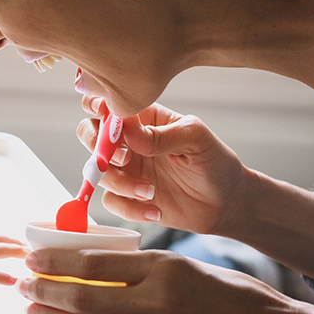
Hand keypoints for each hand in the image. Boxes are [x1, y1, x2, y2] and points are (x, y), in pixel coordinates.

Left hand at [20, 247, 313, 313]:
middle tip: (22, 283)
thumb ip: (144, 267)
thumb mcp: (187, 265)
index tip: (33, 257)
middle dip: (44, 290)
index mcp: (162, 268)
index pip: (94, 263)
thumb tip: (98, 265)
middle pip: (82, 296)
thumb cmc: (234, 296)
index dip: (56, 262)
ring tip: (31, 309)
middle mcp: (156, 303)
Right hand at [80, 97, 249, 235]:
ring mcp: (125, 169)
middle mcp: (128, 141)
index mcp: (142, 118)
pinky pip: (109, 201)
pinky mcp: (127, 196)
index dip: (96, 105)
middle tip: (125, 160)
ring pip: (96, 170)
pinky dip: (129, 208)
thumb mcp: (195, 138)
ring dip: (119, 183)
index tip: (107, 118)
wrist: (226, 204)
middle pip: (87, 133)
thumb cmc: (215, 162)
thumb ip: (161, 133)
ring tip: (150, 191)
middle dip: (98, 147)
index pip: (108, 103)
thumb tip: (128, 131)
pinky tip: (155, 210)